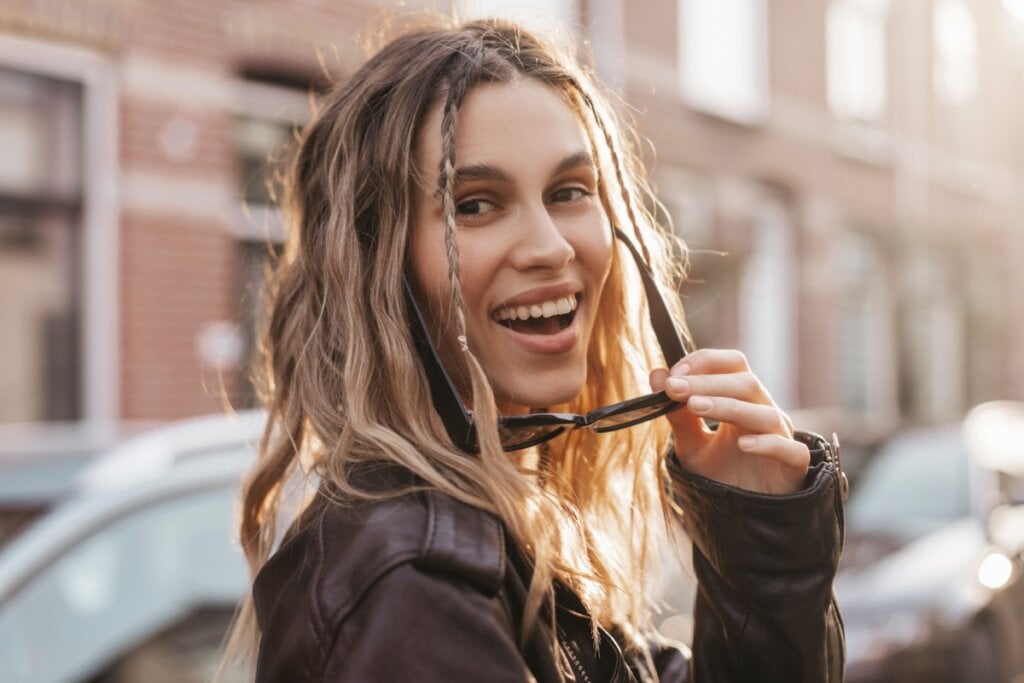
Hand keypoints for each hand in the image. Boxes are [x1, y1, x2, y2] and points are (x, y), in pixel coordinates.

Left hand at [649, 349, 809, 494]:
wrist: (745, 517)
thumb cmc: (722, 474)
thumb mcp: (692, 445)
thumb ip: (677, 413)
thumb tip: (656, 375)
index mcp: (742, 399)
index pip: (732, 364)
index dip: (705, 362)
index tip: (673, 375)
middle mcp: (764, 410)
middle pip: (745, 382)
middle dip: (707, 382)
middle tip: (674, 388)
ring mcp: (781, 436)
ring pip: (763, 413)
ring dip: (727, 406)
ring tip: (695, 407)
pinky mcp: (793, 464)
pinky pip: (788, 448)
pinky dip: (767, 443)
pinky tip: (743, 444)